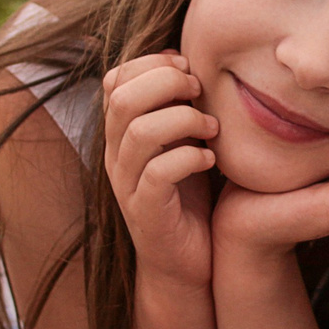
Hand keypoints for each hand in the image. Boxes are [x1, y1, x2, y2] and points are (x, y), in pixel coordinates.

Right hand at [103, 52, 217, 289]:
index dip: (150, 63)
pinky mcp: (147, 214)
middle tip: (201, 92)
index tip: (188, 69)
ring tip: (213, 129)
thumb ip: (179, 107)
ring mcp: (128, 186)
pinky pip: (158, 174)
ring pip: (140, 132)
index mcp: (121, 134)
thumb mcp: (182, 143)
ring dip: (184, 120)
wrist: (186, 265)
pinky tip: (211, 160)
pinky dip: (189, 158)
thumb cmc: (190, 197)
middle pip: (122, 98)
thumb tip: (191, 63)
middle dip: (166, 83)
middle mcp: (116, 157)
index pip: (115, 80)